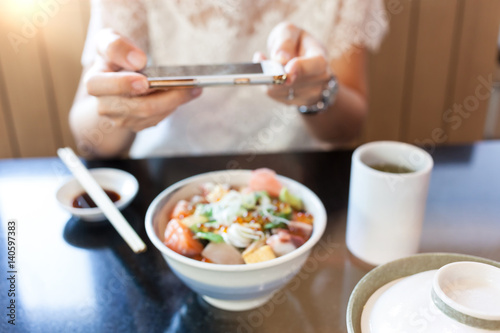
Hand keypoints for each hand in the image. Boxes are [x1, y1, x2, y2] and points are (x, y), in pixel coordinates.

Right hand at [85, 29, 201, 131]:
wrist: (115, 77)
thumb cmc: (113, 57)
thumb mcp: (108, 41)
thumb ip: (116, 46)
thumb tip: (137, 61)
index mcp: (95, 83)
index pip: (102, 87)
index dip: (123, 85)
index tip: (145, 81)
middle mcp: (105, 106)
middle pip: (138, 107)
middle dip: (167, 96)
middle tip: (188, 85)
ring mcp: (121, 119)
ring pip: (152, 115)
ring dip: (175, 102)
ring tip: (194, 88)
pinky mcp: (136, 124)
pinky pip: (157, 119)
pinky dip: (173, 106)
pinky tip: (186, 95)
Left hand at [254, 22, 330, 106]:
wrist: (304, 62)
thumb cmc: (297, 44)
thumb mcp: (292, 32)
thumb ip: (286, 41)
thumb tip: (279, 59)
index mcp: (320, 59)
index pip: (316, 66)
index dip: (301, 68)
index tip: (287, 69)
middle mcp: (319, 80)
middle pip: (292, 82)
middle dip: (274, 72)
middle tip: (260, 58)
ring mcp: (308, 95)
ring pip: (279, 90)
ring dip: (267, 77)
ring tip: (264, 62)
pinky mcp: (295, 103)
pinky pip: (274, 95)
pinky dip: (266, 83)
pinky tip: (268, 73)